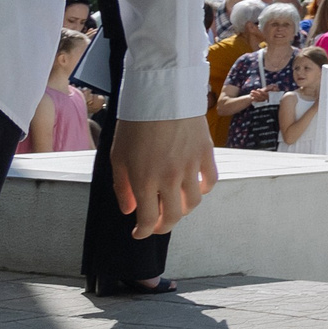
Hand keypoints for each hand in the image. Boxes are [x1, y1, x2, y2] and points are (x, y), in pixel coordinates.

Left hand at [114, 116, 217, 239]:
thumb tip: (130, 209)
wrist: (161, 95)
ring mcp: (191, 167)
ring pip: (193, 202)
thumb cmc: (135, 124)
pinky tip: (194, 187)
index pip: (146, 219)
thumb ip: (123, 186)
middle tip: (157, 224)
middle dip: (163, 226)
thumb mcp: (118, 156)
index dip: (142, 232)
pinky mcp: (206, 154)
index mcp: (144, 180)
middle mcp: (170, 178)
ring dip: (183, 210)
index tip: (138, 233)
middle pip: (173, 216)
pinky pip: (209, 181)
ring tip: (175, 205)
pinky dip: (202, 190)